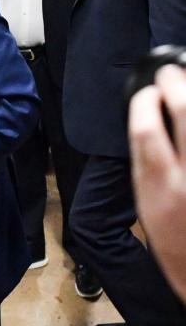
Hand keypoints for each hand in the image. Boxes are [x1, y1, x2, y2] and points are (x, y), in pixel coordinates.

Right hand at [129, 64, 185, 300]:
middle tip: (172, 74)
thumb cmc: (181, 250)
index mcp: (159, 188)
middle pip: (184, 113)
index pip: (144, 129)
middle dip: (175, 85)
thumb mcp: (149, 210)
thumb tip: (147, 133)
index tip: (144, 94)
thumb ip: (149, 170)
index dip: (143, 103)